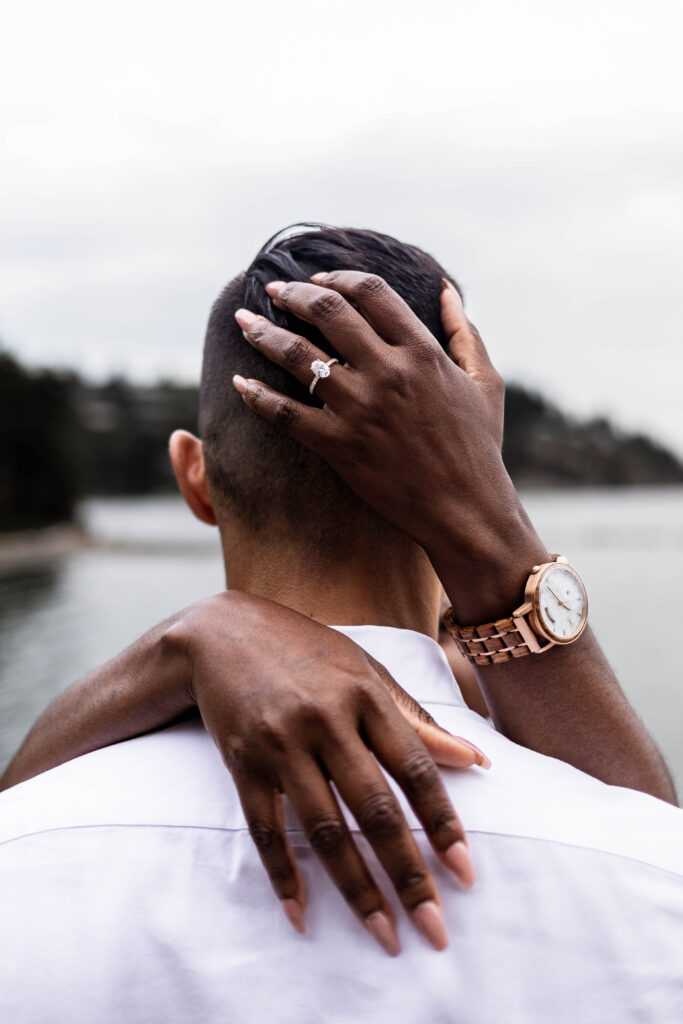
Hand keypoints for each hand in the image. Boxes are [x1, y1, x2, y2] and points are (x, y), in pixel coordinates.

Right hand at [177, 591, 487, 954]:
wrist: (220, 632)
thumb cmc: (305, 651)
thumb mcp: (365, 670)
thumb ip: (416, 718)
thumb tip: (475, 759)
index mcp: (364, 695)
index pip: (414, 769)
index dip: (442, 824)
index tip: (465, 874)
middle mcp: (325, 720)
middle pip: (374, 810)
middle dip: (408, 874)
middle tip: (434, 930)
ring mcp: (280, 743)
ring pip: (324, 830)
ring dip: (357, 890)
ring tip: (384, 935)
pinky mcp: (241, 763)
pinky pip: (265, 829)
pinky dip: (283, 875)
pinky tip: (302, 916)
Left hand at [233, 272, 505, 558]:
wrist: (467, 511)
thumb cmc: (479, 449)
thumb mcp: (486, 383)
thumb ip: (465, 333)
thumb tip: (444, 289)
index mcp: (423, 353)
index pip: (371, 293)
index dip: (337, 278)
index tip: (318, 280)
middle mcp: (389, 374)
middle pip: (328, 313)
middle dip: (293, 295)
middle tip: (274, 291)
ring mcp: (361, 410)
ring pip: (298, 357)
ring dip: (265, 334)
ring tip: (245, 323)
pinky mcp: (340, 447)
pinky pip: (285, 414)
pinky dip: (257, 396)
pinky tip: (239, 384)